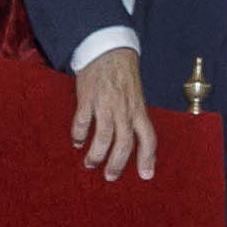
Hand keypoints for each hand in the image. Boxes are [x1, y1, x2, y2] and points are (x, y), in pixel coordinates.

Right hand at [70, 47, 159, 181]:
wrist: (109, 50)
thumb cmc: (123, 76)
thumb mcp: (137, 97)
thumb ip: (136, 118)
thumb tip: (138, 140)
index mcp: (138, 110)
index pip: (148, 138)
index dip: (148, 158)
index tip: (145, 176)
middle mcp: (124, 110)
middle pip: (124, 144)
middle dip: (117, 164)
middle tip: (110, 176)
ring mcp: (106, 104)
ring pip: (104, 137)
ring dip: (96, 155)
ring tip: (90, 164)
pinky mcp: (88, 98)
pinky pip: (83, 122)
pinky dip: (79, 135)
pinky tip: (77, 142)